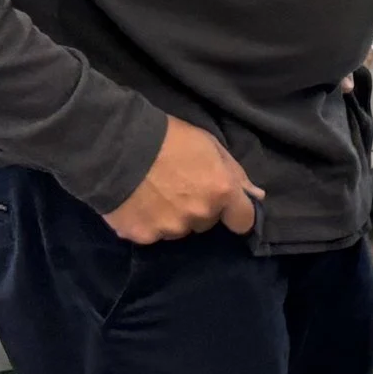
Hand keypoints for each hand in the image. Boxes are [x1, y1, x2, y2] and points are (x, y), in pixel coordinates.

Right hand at [105, 116, 262, 243]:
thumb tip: (256, 196)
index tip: (225, 207)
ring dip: (171, 217)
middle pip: (206, 223)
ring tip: (153, 193)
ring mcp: (170, 228)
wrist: (116, 144)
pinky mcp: (141, 236)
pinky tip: (136, 203)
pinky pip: (151, 234)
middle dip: (198, 209)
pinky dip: (146, 222)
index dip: (234, 213)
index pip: (243, 221)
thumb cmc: (168, 137)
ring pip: (178, 230)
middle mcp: (199, 215)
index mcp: (221, 192)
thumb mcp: (210, 145)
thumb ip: (235, 174)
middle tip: (177, 188)